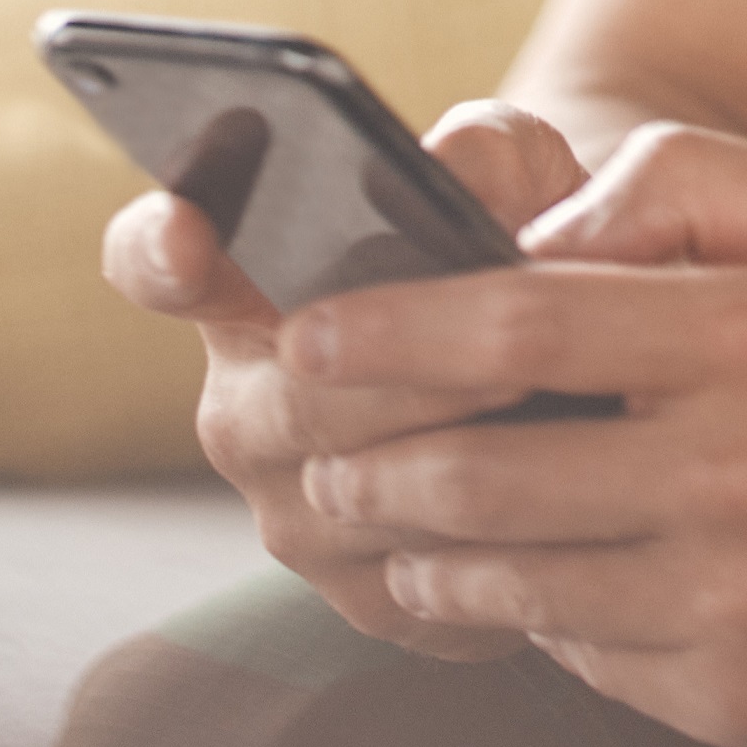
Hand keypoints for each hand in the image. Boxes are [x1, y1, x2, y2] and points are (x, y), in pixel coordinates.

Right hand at [103, 97, 590, 659]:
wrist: (594, 374)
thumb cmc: (526, 242)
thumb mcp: (520, 173)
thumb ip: (489, 149)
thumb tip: (460, 170)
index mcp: (244, 288)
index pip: (151, 261)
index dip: (156, 248)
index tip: (187, 234)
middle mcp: (244, 406)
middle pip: (295, 399)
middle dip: (403, 375)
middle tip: (503, 351)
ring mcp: (294, 514)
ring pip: (358, 492)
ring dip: (455, 451)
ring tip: (549, 403)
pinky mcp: (366, 596)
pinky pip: (421, 574)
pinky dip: (492, 532)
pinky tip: (562, 490)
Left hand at [284, 126, 746, 746]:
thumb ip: (683, 187)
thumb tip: (540, 232)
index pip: (519, 327)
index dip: (390, 332)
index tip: (308, 334)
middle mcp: (738, 480)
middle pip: (485, 474)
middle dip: (374, 462)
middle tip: (319, 452)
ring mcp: (739, 610)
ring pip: (517, 586)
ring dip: (431, 552)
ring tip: (399, 521)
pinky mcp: (746, 708)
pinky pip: (590, 664)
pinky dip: (542, 620)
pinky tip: (538, 582)